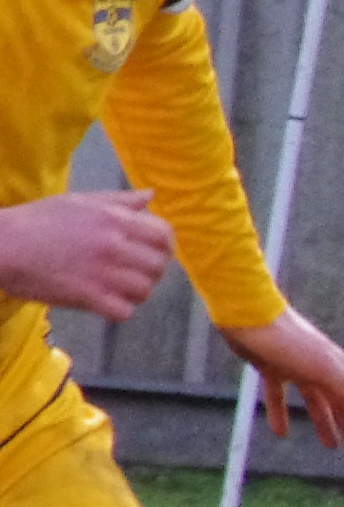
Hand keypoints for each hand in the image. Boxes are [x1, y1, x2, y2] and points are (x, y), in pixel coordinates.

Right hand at [0, 191, 173, 321]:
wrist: (0, 244)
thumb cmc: (38, 220)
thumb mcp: (79, 202)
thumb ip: (119, 201)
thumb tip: (150, 195)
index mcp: (115, 218)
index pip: (164, 236)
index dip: (163, 247)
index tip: (150, 253)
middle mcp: (114, 244)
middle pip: (158, 266)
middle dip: (149, 272)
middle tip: (130, 273)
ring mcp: (103, 271)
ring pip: (144, 290)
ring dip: (134, 292)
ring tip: (115, 288)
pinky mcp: (88, 296)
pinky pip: (123, 311)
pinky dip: (117, 310)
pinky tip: (103, 302)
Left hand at [220, 309, 343, 456]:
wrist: (248, 314)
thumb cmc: (288, 341)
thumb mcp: (324, 368)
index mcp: (338, 370)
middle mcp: (322, 369)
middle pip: (342, 406)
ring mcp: (297, 368)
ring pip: (316, 402)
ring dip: (324, 423)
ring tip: (330, 446)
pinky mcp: (272, 368)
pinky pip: (280, 396)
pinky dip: (282, 413)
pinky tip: (280, 431)